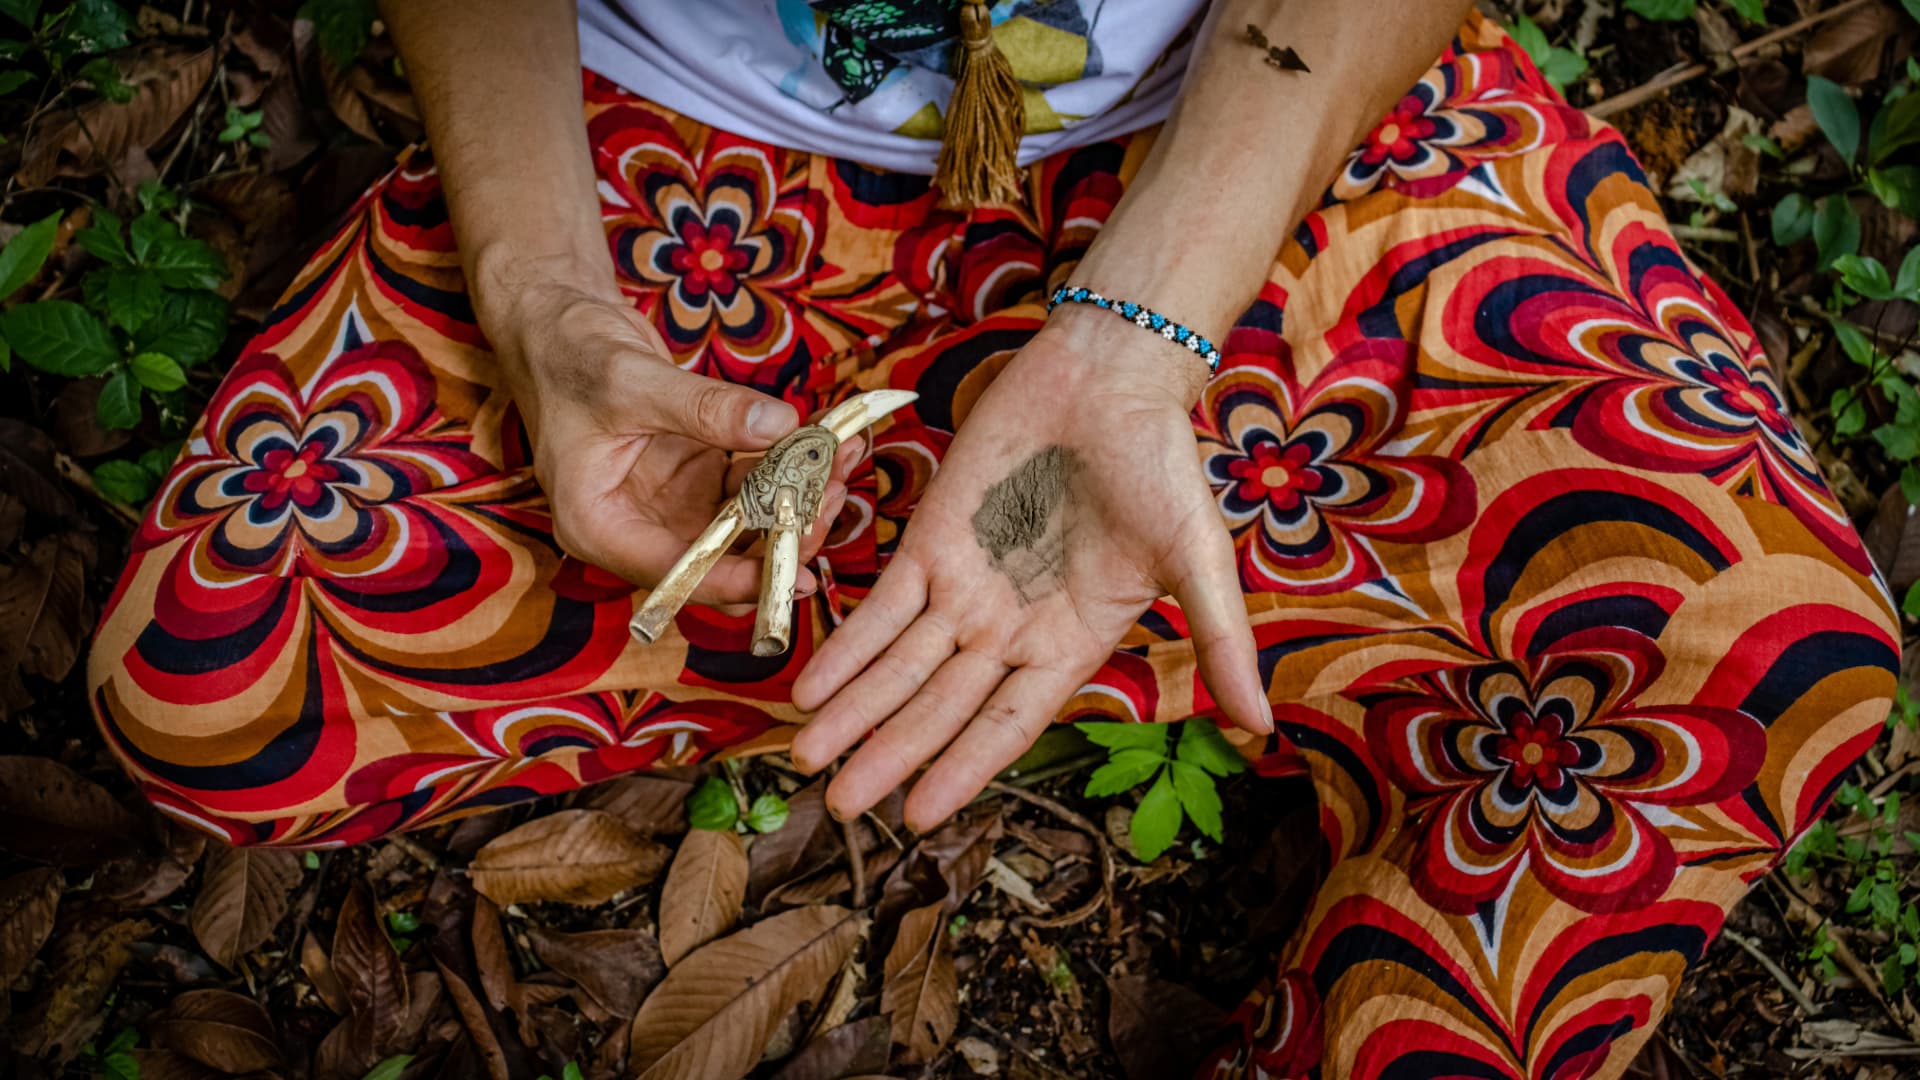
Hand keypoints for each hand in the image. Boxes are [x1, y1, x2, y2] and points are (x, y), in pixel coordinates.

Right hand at [477, 255, 860, 600]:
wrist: (557, 321)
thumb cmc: (567, 354)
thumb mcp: (632, 380)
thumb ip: (705, 408)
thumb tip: (780, 426)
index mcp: (598, 526)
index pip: (676, 573)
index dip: (739, 578)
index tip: (795, 567)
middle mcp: (636, 527)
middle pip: (720, 558)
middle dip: (781, 537)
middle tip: (832, 502)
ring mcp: (669, 503)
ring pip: (745, 524)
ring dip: (795, 500)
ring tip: (842, 463)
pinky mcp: (694, 476)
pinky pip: (750, 483)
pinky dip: (787, 467)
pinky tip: (826, 444)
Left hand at [788, 307, 1271, 829]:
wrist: (1110, 377)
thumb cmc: (1163, 466)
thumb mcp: (1199, 558)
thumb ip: (1220, 641)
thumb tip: (1262, 727)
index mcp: (1070, 646)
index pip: (1006, 726)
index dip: (962, 771)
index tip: (919, 820)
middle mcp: (1010, 630)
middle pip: (940, 708)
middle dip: (888, 757)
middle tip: (838, 808)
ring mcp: (966, 587)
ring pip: (900, 665)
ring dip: (854, 711)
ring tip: (804, 758)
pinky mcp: (930, 540)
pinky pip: (880, 604)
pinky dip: (846, 644)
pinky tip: (808, 685)